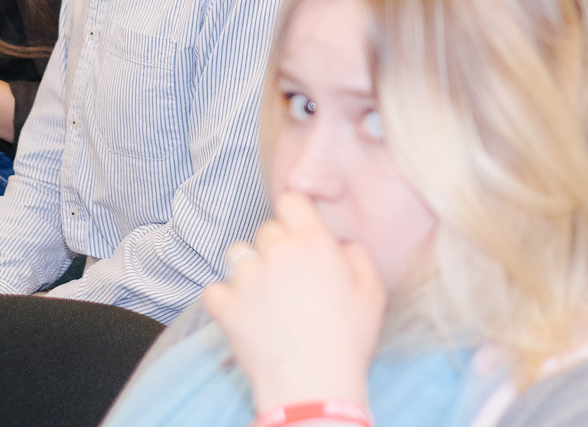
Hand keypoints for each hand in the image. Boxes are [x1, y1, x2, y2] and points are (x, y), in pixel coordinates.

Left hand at [203, 193, 383, 412]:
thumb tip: (338, 246)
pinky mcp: (225, 307)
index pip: (291, 201)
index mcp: (314, 242)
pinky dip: (225, 299)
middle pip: (266, 229)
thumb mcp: (372, 291)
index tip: (300, 235)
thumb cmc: (347, 340)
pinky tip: (244, 313)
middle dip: (276, 247)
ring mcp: (246, 279)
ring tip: (263, 292)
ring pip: (236, 253)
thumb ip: (356, 255)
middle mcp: (277, 252)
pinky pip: (214, 289)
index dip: (296, 216)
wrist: (313, 386)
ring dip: (248, 267)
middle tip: (289, 276)